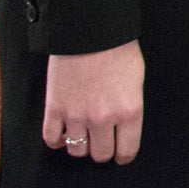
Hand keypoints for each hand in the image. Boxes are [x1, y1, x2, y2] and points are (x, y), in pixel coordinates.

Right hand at [43, 40, 144, 163]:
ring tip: (82, 136)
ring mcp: (77, 115)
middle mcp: (103, 118)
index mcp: (129, 111)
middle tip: (101, 143)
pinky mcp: (55, 108)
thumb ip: (130, 107)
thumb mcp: (137, 80)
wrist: (91, 32)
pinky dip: (56, 140)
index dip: (123, 155)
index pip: (126, 151)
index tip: (120, 154)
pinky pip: (51, 138)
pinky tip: (62, 134)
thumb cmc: (119, 50)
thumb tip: (123, 126)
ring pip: (76, 150)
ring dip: (80, 146)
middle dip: (102, 151)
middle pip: (100, 155)